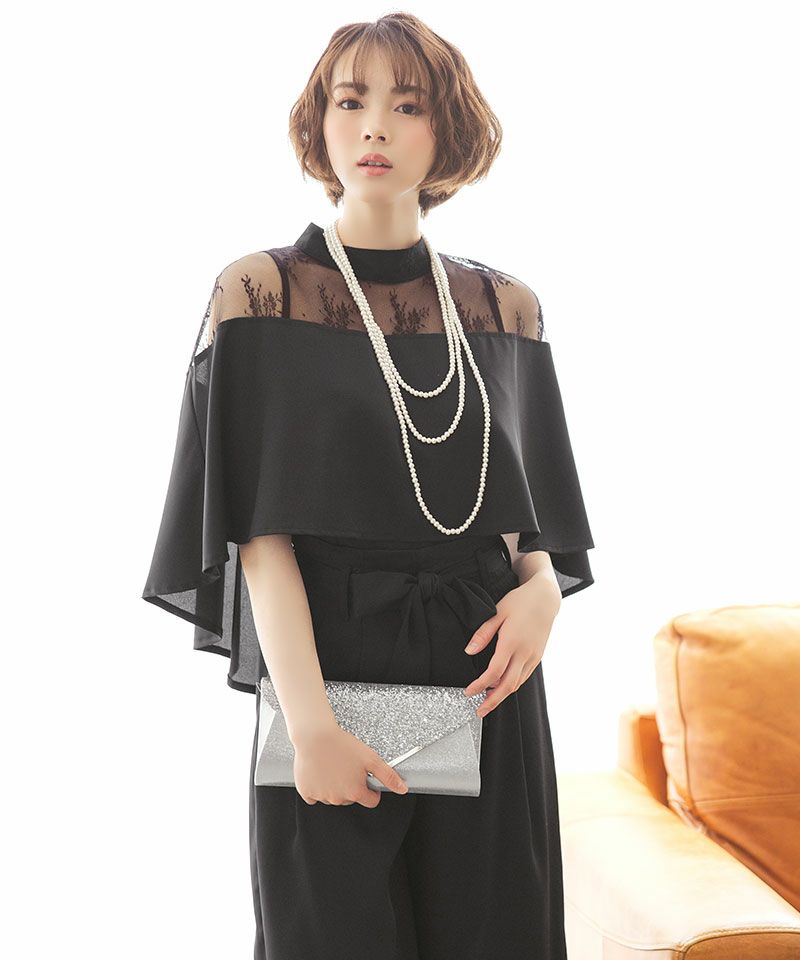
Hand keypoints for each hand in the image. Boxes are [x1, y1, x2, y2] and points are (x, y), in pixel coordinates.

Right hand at [293, 724, 408, 807]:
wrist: (315, 735)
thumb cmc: (342, 744)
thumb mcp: (371, 758)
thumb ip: (388, 776)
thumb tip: (402, 789)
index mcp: (355, 792)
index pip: (370, 801)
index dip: (372, 790)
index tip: (366, 778)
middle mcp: (338, 798)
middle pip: (351, 798)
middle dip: (352, 786)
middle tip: (348, 767)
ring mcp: (321, 796)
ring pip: (333, 797)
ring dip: (335, 786)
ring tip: (333, 766)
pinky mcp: (306, 792)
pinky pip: (314, 796)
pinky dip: (317, 787)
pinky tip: (320, 772)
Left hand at [463, 573, 560, 715]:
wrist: (546, 598)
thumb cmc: (520, 601)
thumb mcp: (497, 612)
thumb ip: (482, 634)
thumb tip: (469, 651)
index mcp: (512, 642)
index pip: (494, 672)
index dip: (480, 686)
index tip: (468, 692)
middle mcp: (524, 653)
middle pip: (507, 686)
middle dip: (492, 701)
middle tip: (479, 711)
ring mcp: (533, 656)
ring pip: (517, 683)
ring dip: (502, 695)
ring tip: (487, 700)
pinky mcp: (538, 656)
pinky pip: (524, 676)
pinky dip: (512, 685)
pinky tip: (502, 685)